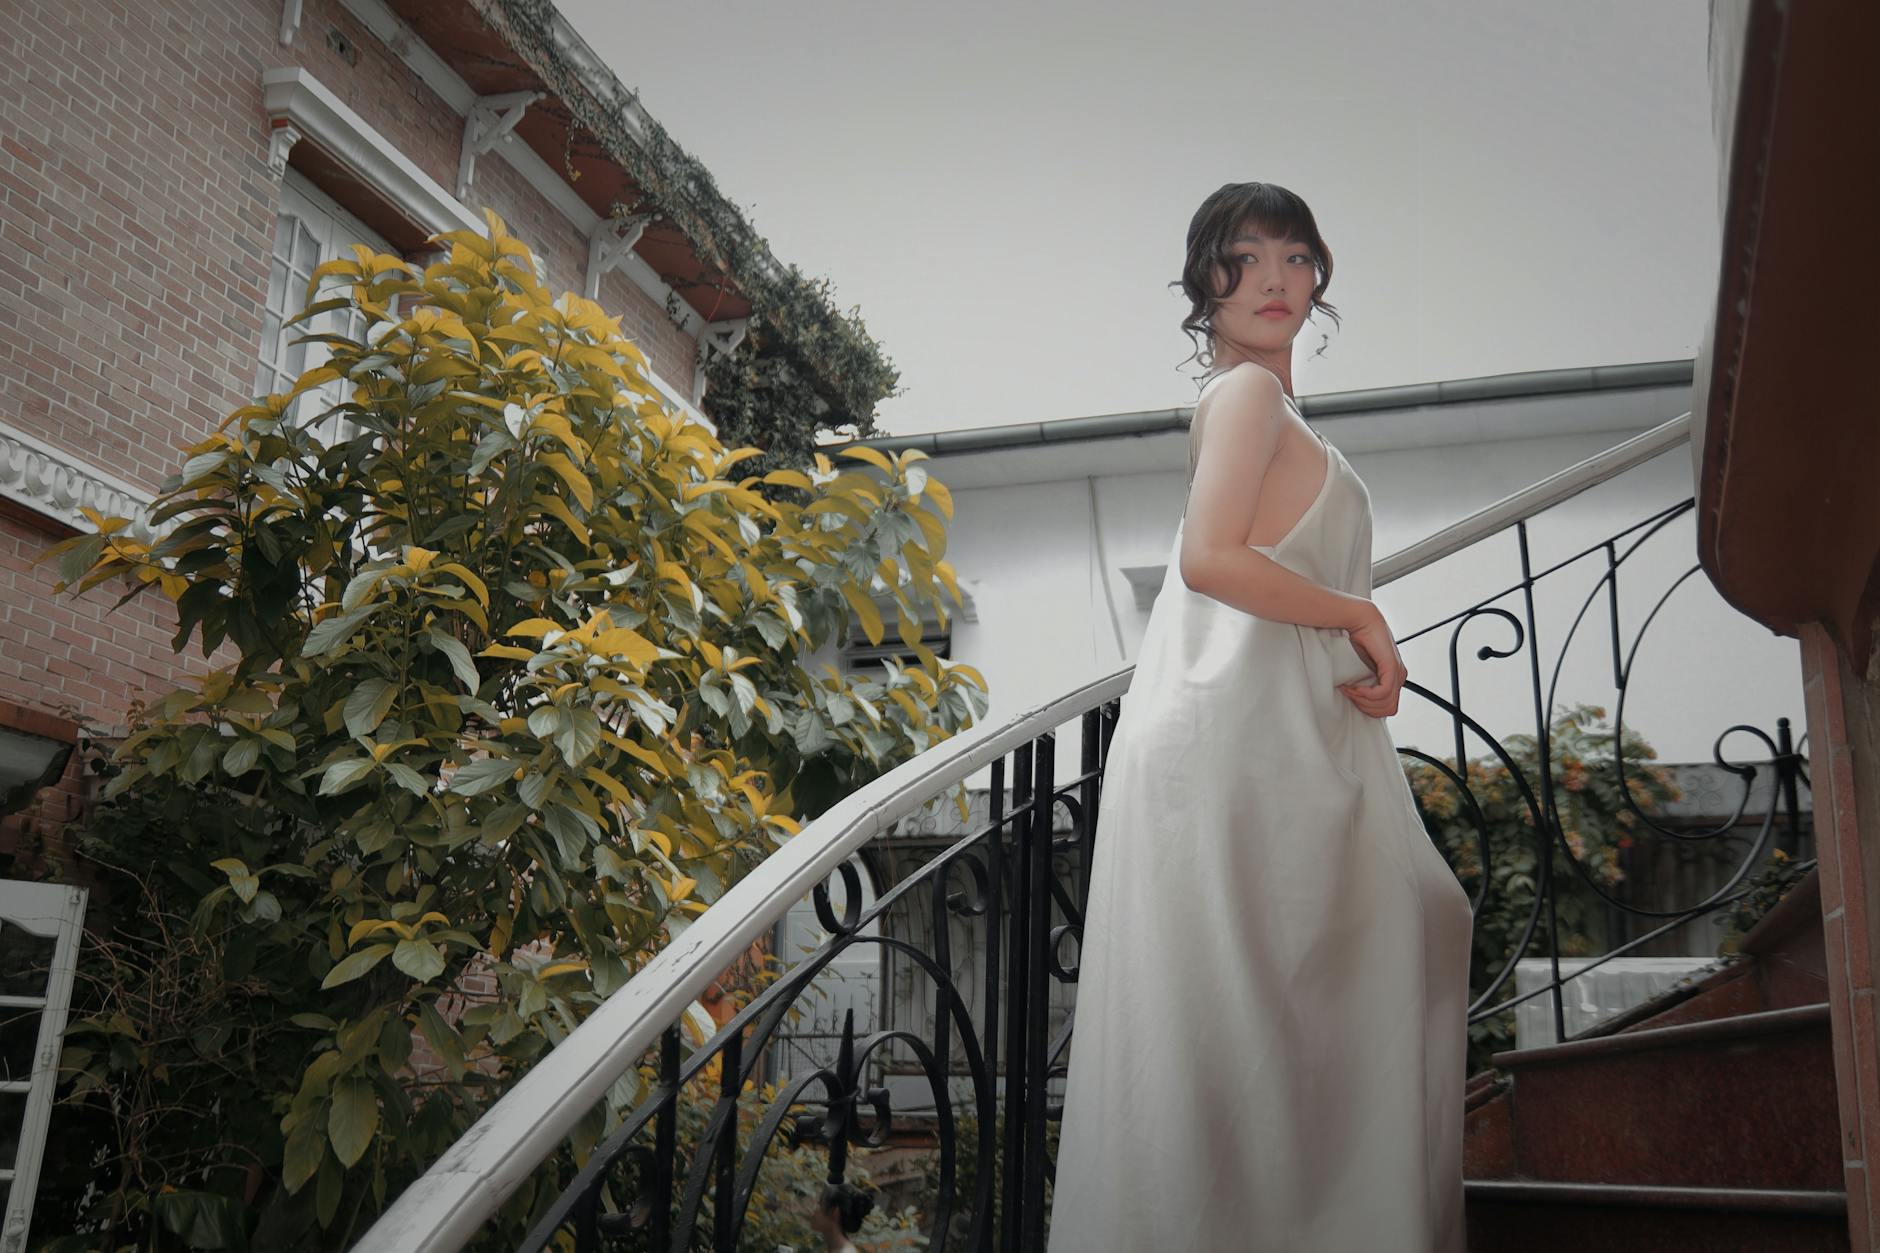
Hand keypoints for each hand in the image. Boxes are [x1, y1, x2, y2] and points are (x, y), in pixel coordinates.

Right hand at [1337, 602, 1407, 717]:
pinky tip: (1355, 687)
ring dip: (1364, 701)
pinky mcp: (1392, 667)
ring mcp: (1397, 672)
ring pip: (1386, 704)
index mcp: (1394, 677)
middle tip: (1350, 695)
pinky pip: (1383, 693)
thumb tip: (1356, 699)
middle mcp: (1399, 676)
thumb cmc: (1358, 640)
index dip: (1367, 708)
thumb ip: (1365, 682)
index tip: (1351, 697)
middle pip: (1388, 710)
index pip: (1387, 707)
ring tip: (1350, 690)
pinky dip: (1366, 694)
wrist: (1361, 620)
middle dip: (1366, 707)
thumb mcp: (1361, 667)